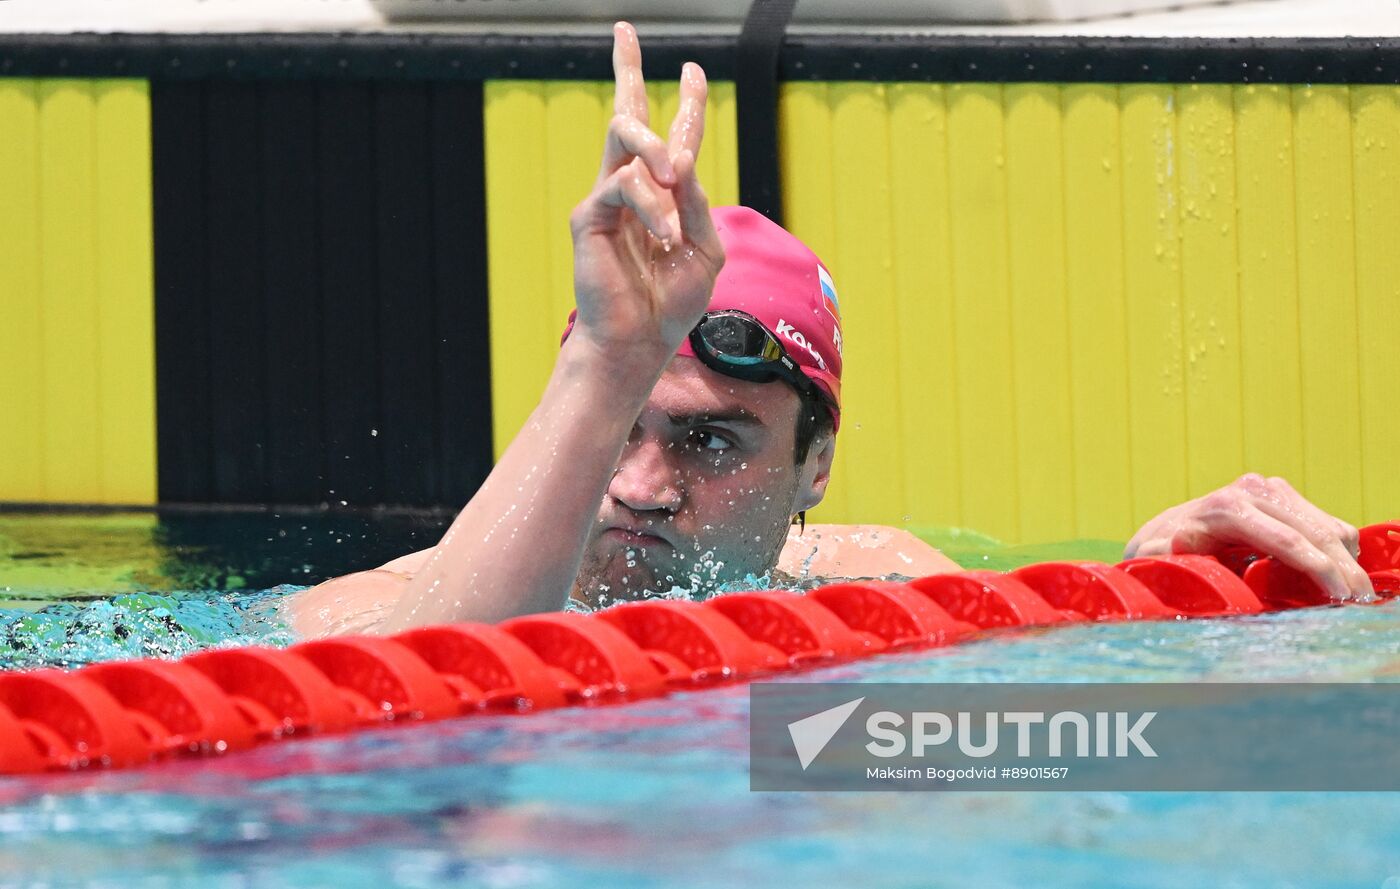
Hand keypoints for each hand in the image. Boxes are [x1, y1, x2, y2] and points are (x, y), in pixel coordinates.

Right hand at [568, 22, 724, 366]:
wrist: (639, 342)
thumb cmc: (671, 304)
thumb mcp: (705, 251)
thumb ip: (698, 205)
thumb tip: (682, 160)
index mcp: (666, 197)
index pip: (676, 138)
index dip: (688, 103)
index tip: (694, 70)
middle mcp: (634, 190)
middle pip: (628, 116)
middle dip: (627, 69)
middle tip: (624, 30)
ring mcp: (608, 200)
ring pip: (626, 139)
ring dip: (659, 150)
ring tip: (677, 179)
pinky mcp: (590, 216)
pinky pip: (625, 187)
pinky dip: (653, 208)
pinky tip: (664, 237)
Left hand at [1125, 473, 1370, 600]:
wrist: (1165, 531)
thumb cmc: (1159, 552)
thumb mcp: (1152, 556)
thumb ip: (1159, 552)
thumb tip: (1175, 543)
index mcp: (1227, 507)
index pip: (1285, 540)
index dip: (1317, 569)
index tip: (1339, 597)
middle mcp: (1254, 490)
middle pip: (1316, 534)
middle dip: (1343, 570)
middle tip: (1361, 603)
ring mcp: (1273, 490)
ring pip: (1329, 527)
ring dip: (1348, 562)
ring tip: (1353, 595)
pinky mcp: (1286, 497)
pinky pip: (1328, 524)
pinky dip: (1339, 550)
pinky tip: (1335, 575)